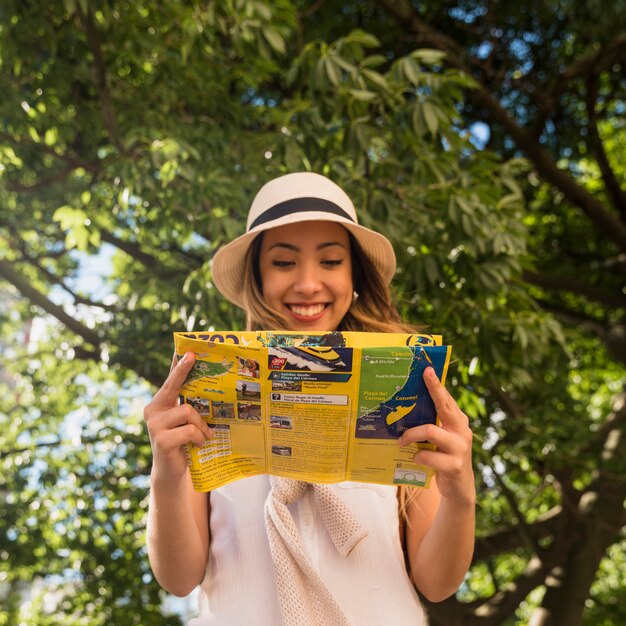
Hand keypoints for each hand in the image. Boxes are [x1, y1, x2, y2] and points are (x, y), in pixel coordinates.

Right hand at [143, 351, 212, 483]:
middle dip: (182, 371)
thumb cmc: (181, 442)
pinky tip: (199, 444)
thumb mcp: (184, 422)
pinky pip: (189, 430)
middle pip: (172, 387)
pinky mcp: (161, 440)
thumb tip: (206, 385)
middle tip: (193, 357)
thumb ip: (188, 405)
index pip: (170, 381)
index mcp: (158, 404)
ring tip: (205, 436)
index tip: (187, 351)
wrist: (171, 471)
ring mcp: (154, 426)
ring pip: (187, 411)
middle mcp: (152, 411)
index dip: (178, 366)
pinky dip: (199, 437)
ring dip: (201, 425)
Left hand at [399, 367, 474, 504]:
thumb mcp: (440, 439)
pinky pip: (429, 455)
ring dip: (412, 434)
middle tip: (419, 378)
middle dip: (433, 391)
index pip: (446, 399)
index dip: (436, 384)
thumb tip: (407, 407)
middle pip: (444, 407)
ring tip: (400, 440)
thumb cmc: (444, 458)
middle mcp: (462, 431)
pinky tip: (414, 458)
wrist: (458, 488)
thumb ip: (432, 424)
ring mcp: (460, 448)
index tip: (427, 370)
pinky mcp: (455, 465)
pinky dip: (418, 456)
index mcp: (458, 422)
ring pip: (431, 431)